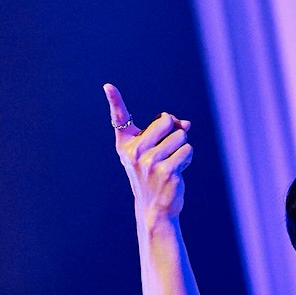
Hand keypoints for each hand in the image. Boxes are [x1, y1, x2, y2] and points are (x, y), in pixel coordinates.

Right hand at [103, 84, 191, 225]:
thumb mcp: (155, 151)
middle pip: (165, 121)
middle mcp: (135, 152)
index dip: (115, 100)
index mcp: (126, 145)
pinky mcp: (166, 171)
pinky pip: (187, 150)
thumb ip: (168, 132)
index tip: (108, 86)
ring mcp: (150, 162)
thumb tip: (186, 123)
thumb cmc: (154, 175)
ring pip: (180, 136)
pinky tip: (177, 172)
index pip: (119, 118)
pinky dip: (187, 159)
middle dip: (174, 132)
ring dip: (181, 148)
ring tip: (171, 164)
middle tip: (166, 152)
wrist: (155, 208)